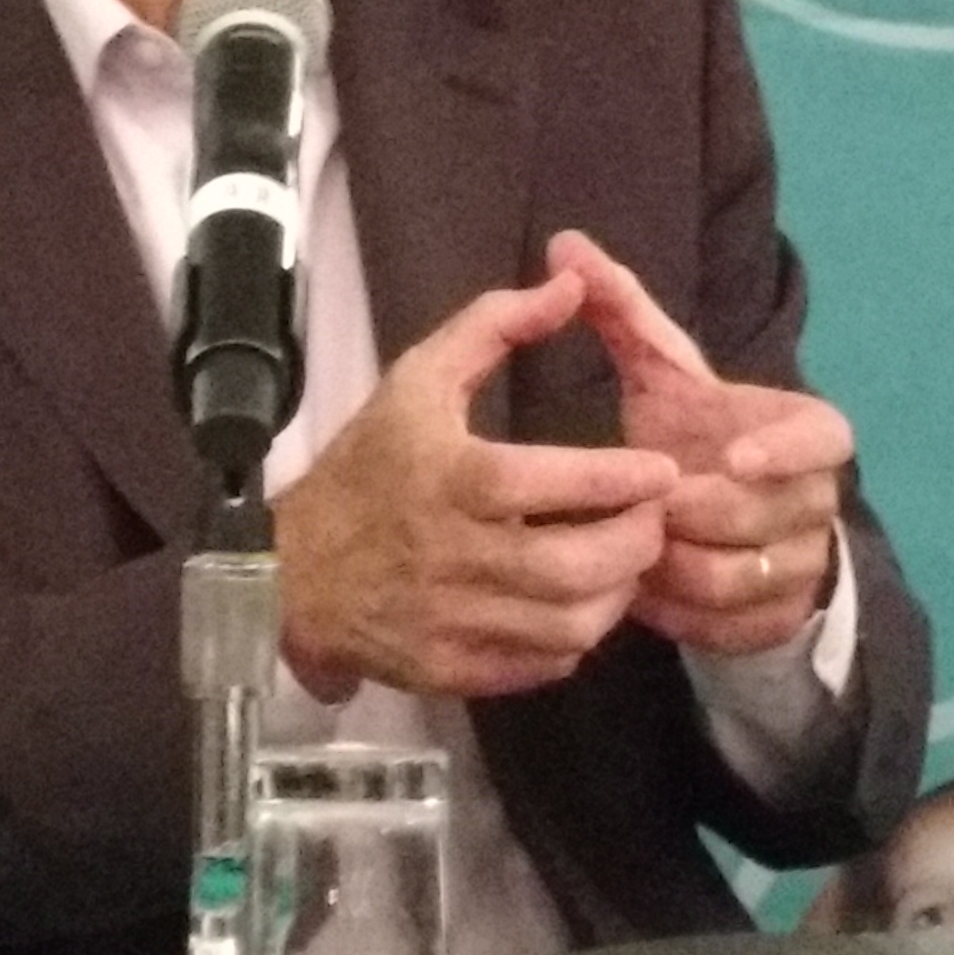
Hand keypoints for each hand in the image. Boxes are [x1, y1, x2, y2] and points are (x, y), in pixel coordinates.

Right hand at [273, 270, 677, 701]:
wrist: (290, 568)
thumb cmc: (366, 465)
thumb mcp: (417, 379)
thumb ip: (495, 325)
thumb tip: (572, 284)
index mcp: (451, 477)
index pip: (555, 484)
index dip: (622, 480)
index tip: (663, 472)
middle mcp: (454, 556)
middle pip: (576, 567)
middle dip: (637, 543)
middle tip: (655, 519)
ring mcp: (452, 621)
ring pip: (570, 625)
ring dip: (617, 595)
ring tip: (626, 562)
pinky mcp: (450, 670)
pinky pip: (542, 664)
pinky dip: (576, 638)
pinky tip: (578, 604)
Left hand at [550, 229, 850, 654]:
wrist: (720, 518)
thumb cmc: (692, 432)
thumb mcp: (662, 372)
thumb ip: (621, 309)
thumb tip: (563, 241)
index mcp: (809, 434)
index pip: (825, 440)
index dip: (784, 450)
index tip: (729, 455)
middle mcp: (820, 500)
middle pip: (760, 517)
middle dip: (690, 514)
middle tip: (634, 506)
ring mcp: (802, 565)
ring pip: (736, 577)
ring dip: (673, 567)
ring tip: (626, 547)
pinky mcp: (774, 619)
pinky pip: (724, 626)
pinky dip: (675, 613)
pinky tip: (637, 591)